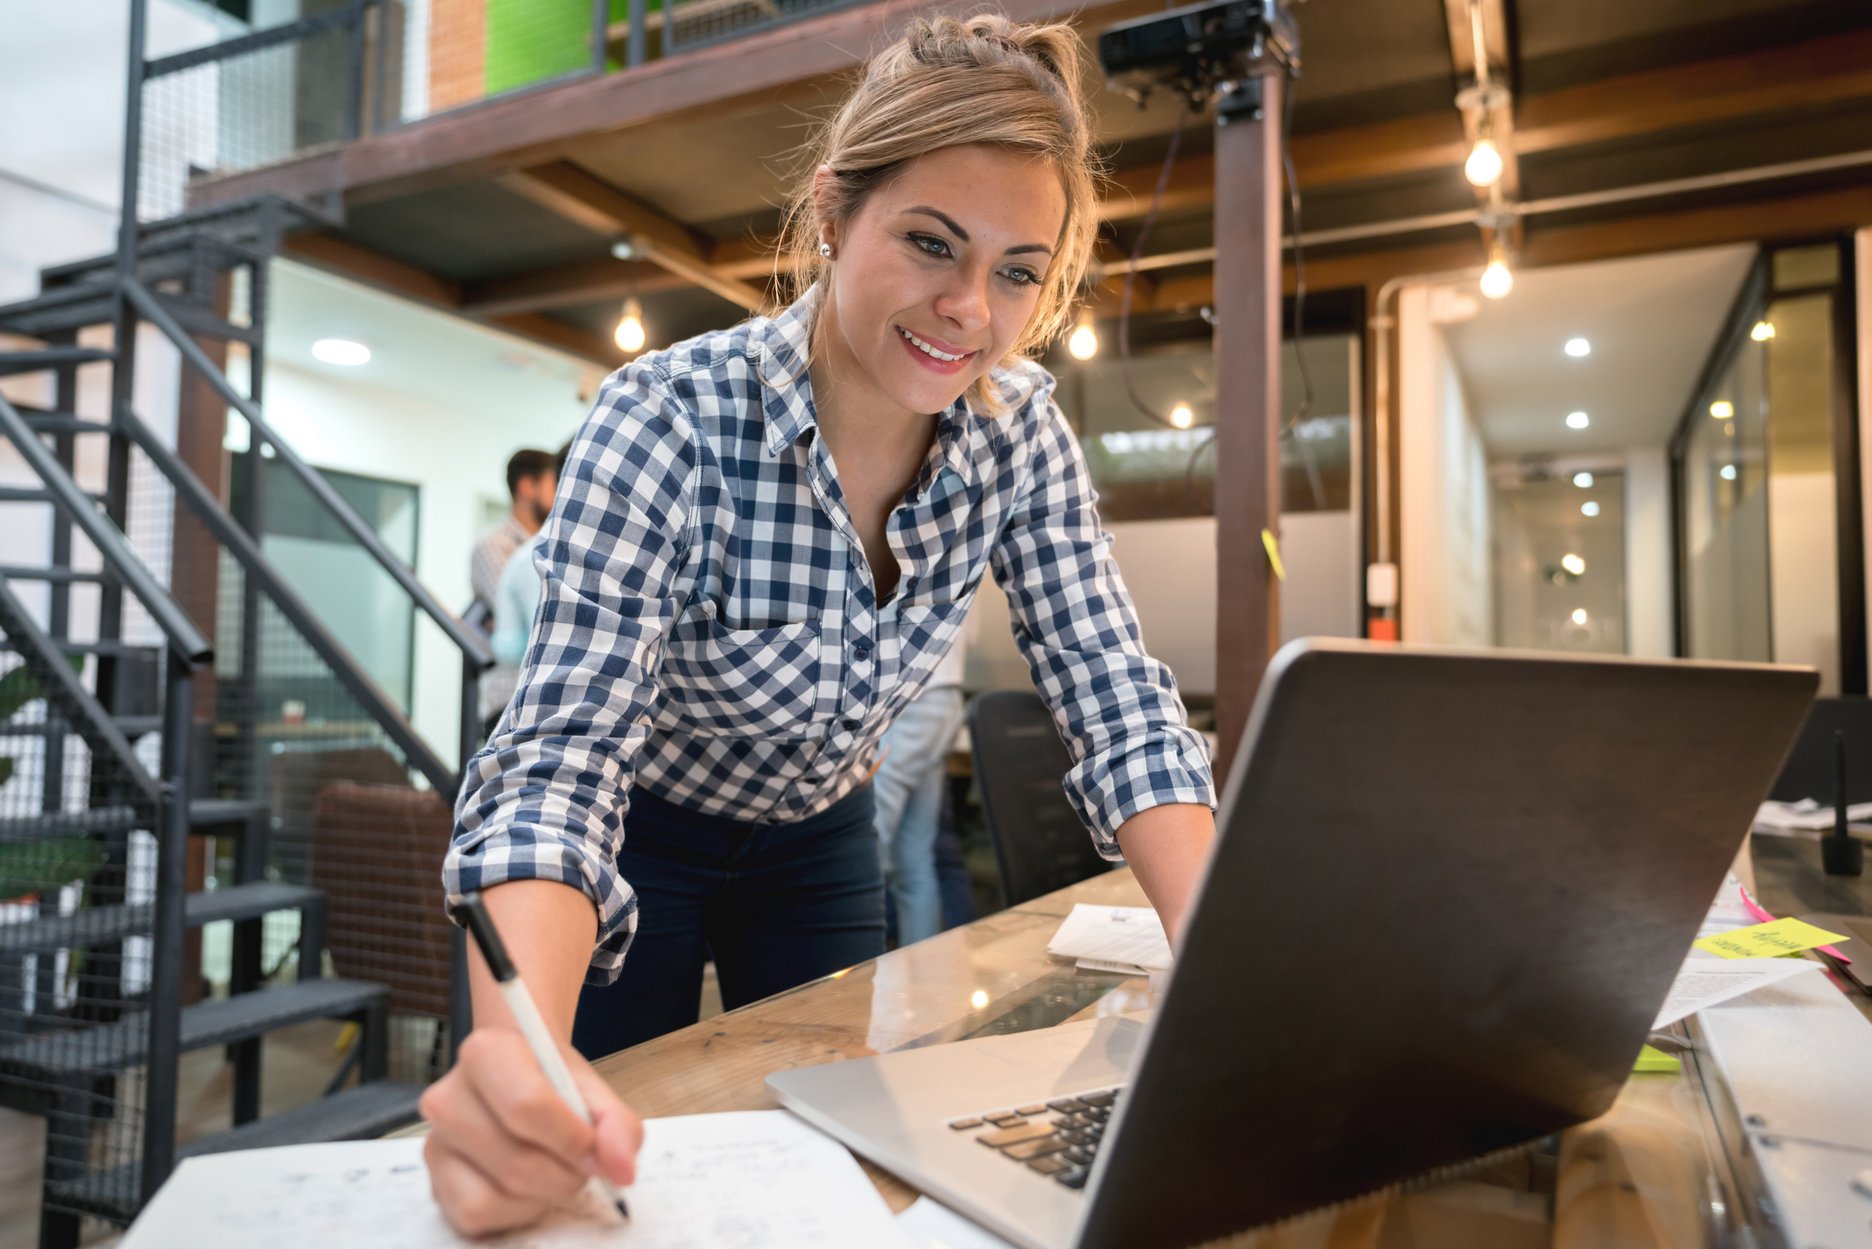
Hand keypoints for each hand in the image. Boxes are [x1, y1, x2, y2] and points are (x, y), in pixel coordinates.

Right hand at [421, 1026, 643, 1236]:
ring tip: (553, 1170)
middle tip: (581, 1165)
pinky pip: (478, 1216)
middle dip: (565, 1174)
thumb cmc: (554, 1085)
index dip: (571, 1139)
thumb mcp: (594, 1091)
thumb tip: (620, 1169)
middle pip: (517, 1160)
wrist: (520, 1083)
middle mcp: (447, 1096)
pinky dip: (516, 1212)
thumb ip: (617, 1125)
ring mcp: (436, 1144)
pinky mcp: (435, 1185)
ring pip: (498, 1194)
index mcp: (485, 1053)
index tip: (595, 1151)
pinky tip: (528, 1188)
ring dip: (544, 1195)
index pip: (527, 1105)